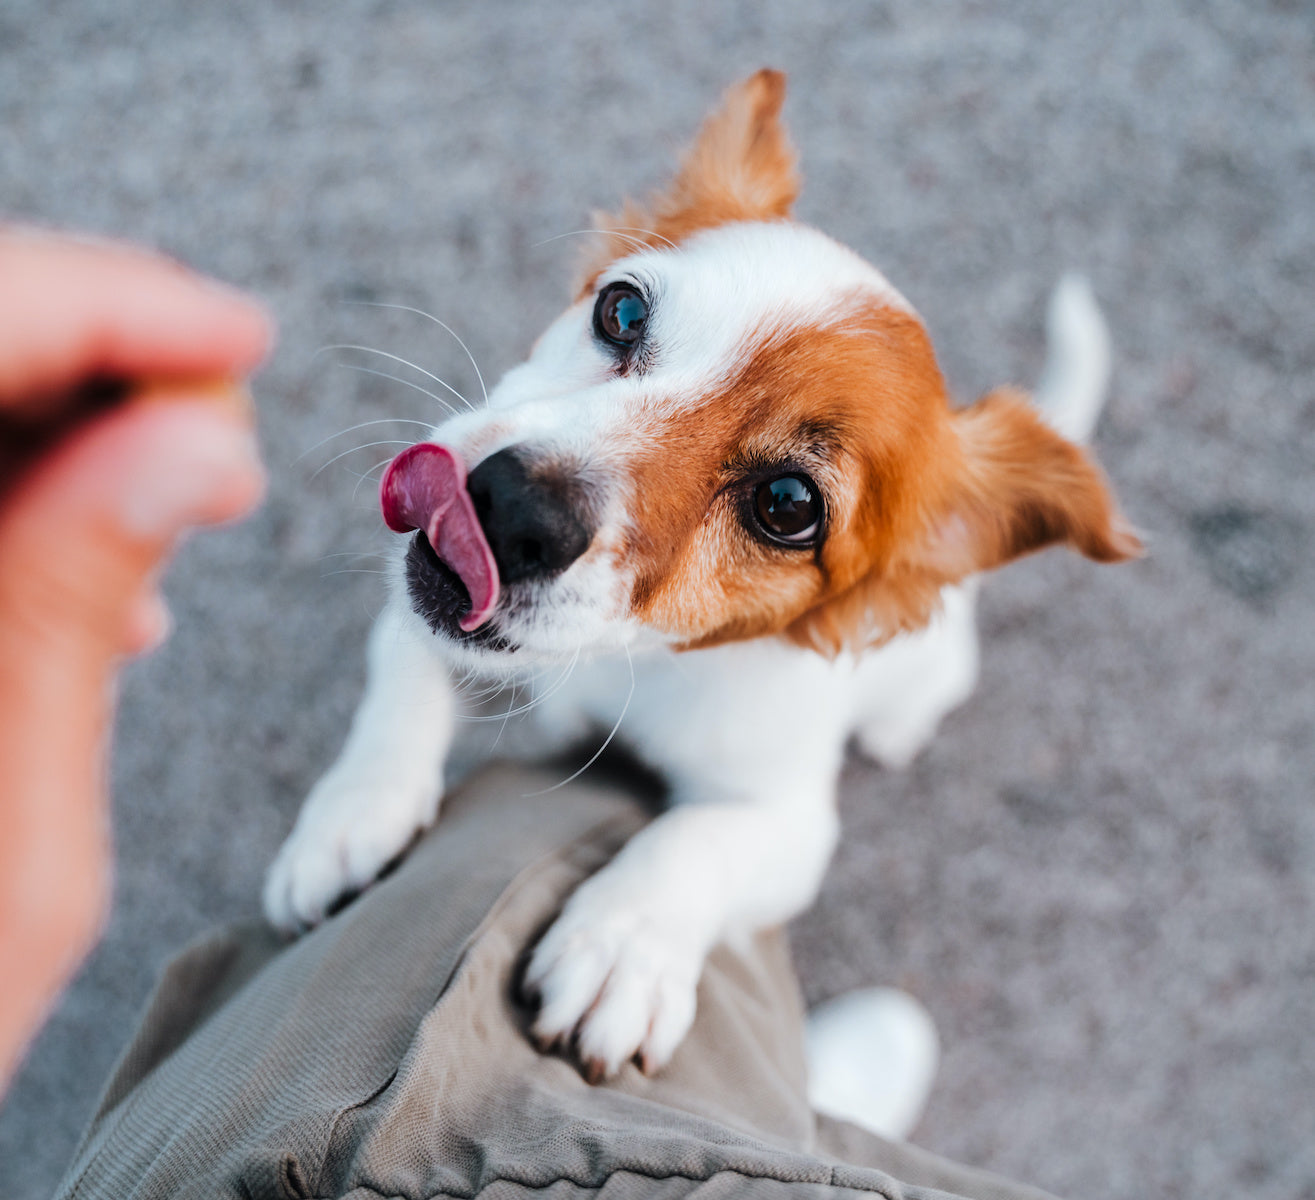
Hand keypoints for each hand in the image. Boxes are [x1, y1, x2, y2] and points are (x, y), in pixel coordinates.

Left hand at [0, 227, 271, 1087]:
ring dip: (64, 428)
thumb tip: (194, 446)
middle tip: (222, 426)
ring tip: (177, 507)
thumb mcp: (16, 834)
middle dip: (93, 357)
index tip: (237, 334)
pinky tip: (96, 574)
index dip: (103, 308)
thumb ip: (68, 605)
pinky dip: (24, 497)